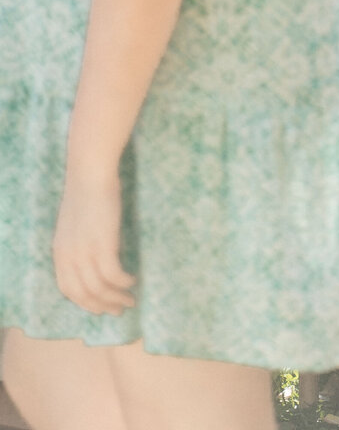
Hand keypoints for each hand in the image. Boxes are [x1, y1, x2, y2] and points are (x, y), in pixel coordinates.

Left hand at [53, 166, 134, 315]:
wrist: (90, 174)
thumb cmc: (86, 193)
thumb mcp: (73, 225)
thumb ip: (77, 245)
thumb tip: (90, 260)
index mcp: (60, 253)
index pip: (68, 290)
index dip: (85, 302)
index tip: (100, 306)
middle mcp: (69, 257)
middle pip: (84, 294)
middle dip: (102, 306)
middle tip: (119, 310)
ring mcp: (85, 252)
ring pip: (100, 288)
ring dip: (117, 298)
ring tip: (131, 299)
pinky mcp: (103, 245)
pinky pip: (113, 275)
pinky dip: (123, 282)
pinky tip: (133, 280)